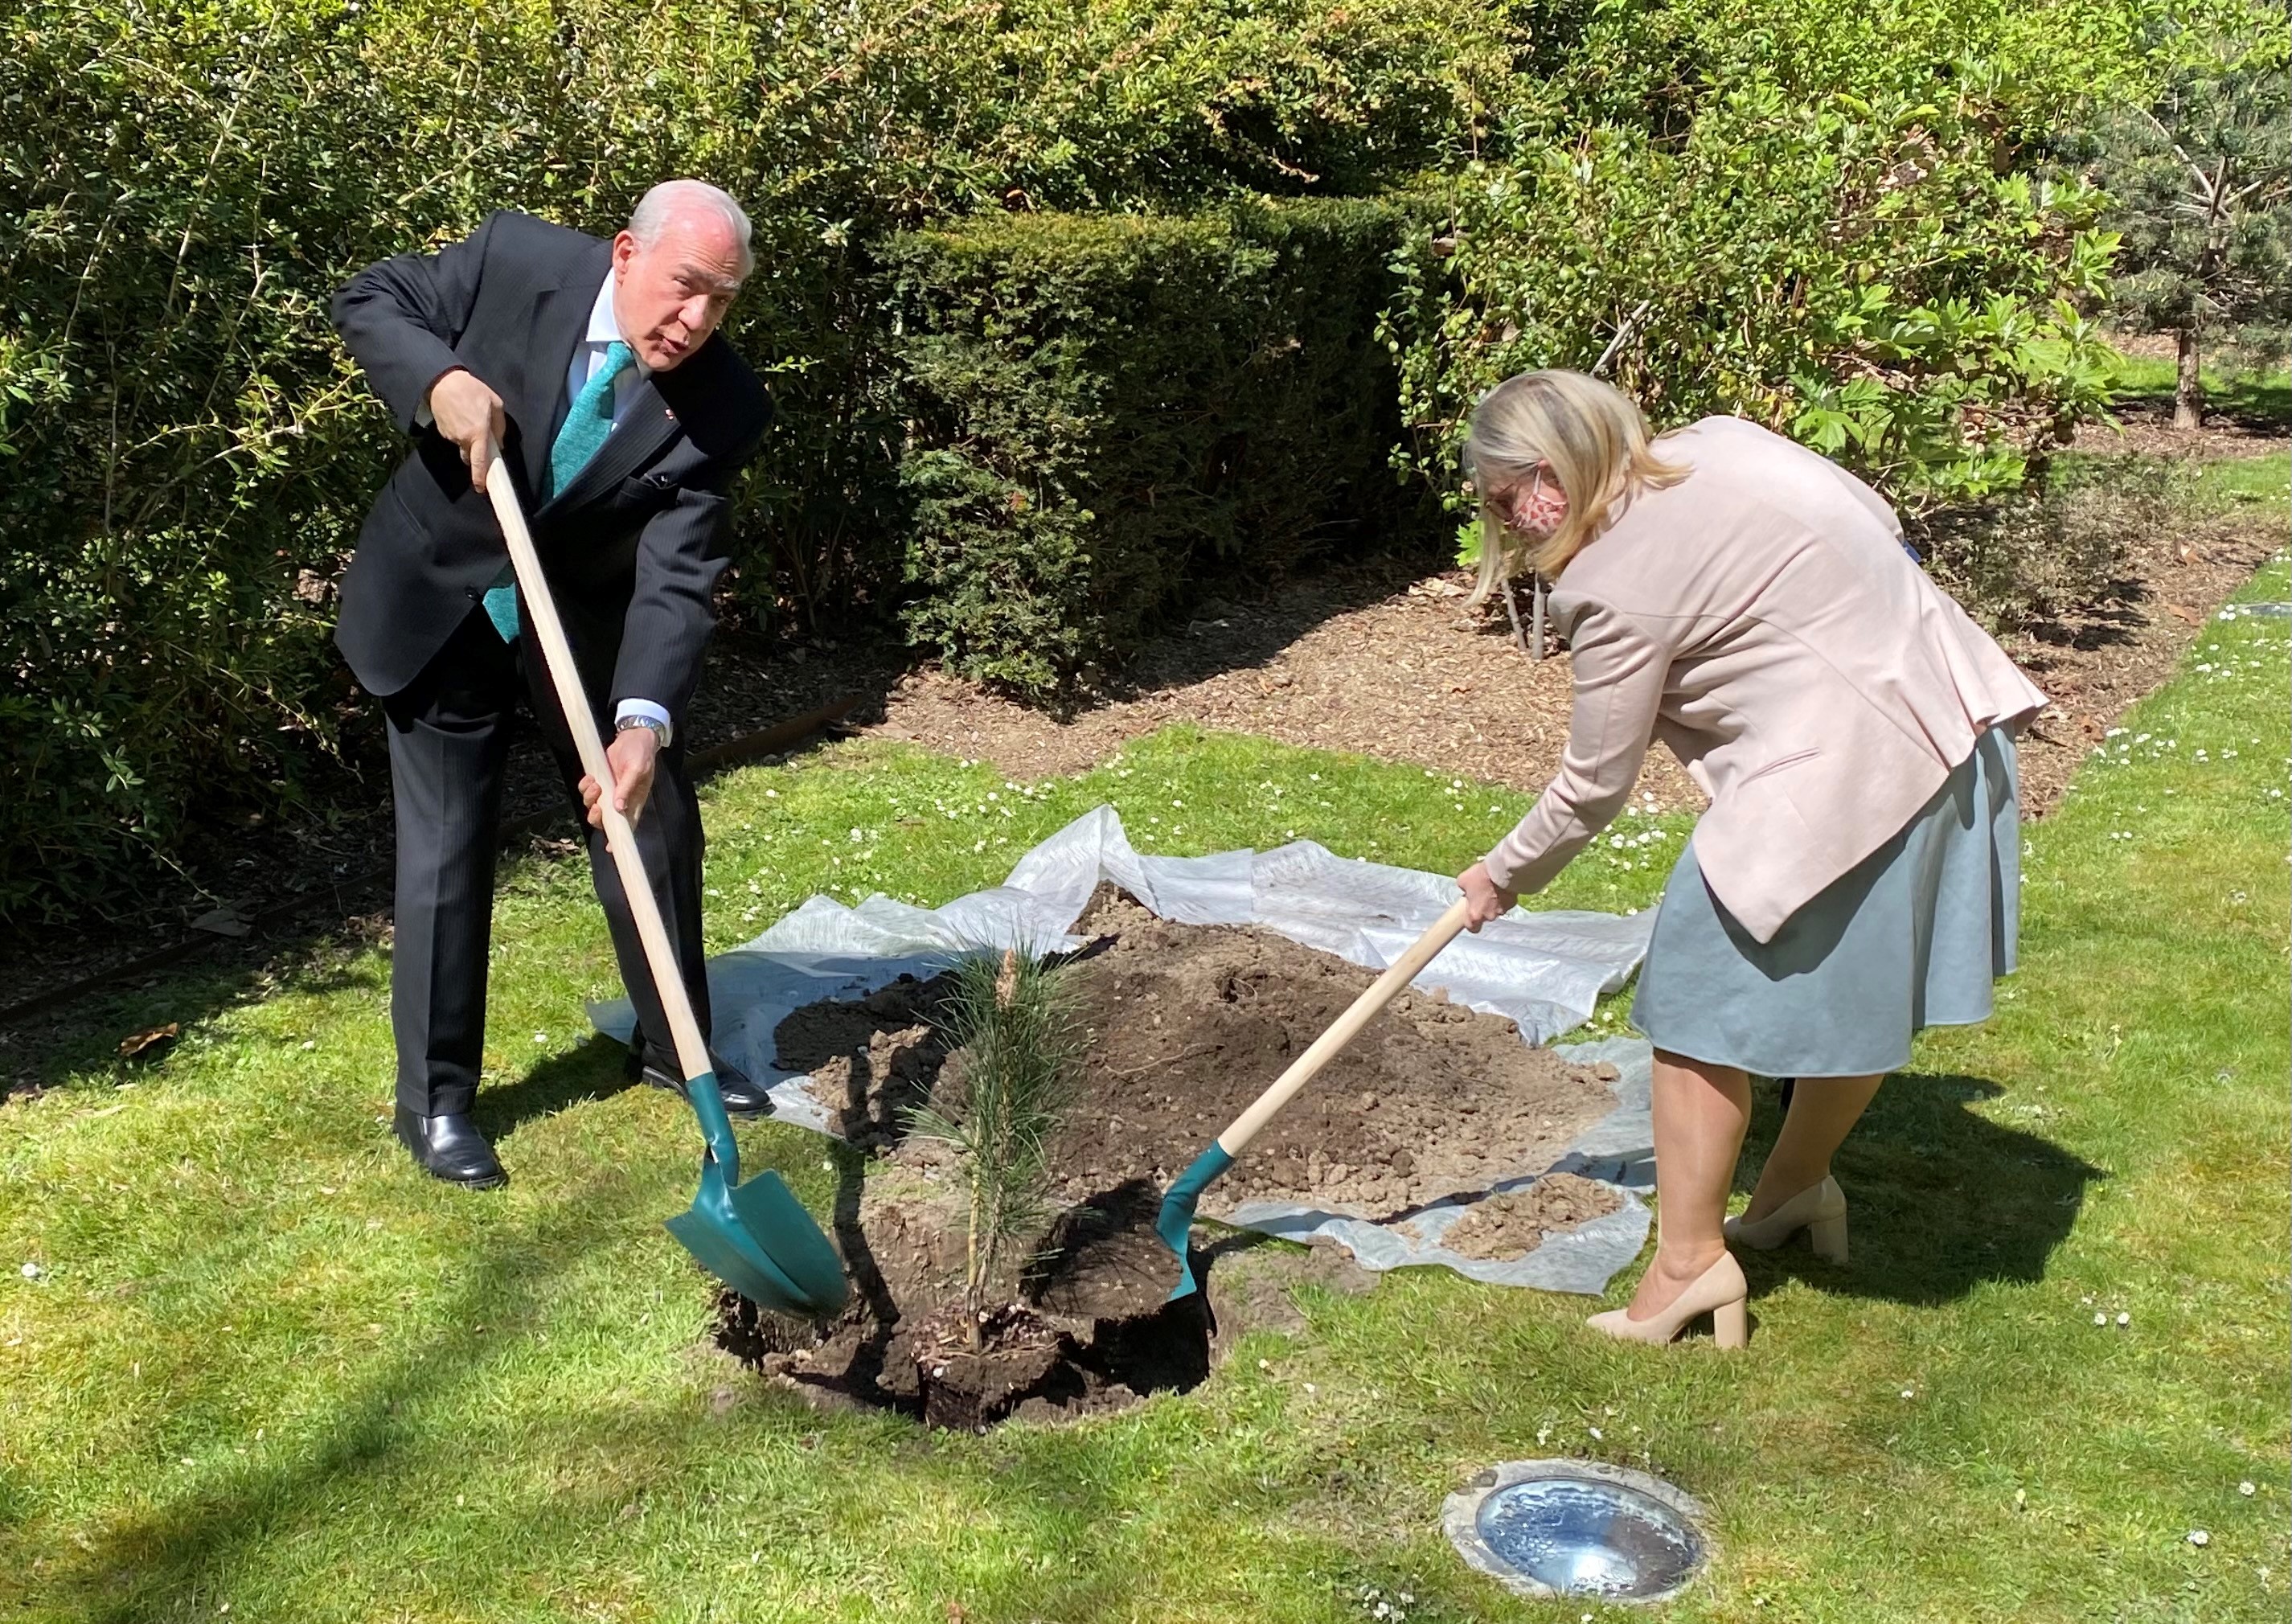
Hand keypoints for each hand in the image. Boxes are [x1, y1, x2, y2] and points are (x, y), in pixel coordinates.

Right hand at [427, 367, 505, 492]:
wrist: (442, 382)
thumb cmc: (472, 390)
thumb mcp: (495, 403)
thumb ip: (500, 426)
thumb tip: (500, 443)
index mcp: (478, 433)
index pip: (479, 462)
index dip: (480, 477)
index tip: (480, 489)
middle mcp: (463, 439)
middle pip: (471, 457)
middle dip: (477, 455)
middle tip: (481, 439)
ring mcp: (450, 436)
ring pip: (462, 447)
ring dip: (468, 440)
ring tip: (470, 419)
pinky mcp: (442, 432)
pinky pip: (454, 438)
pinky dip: (460, 433)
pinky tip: (461, 418)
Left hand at [581, 726, 658, 837]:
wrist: (633, 736)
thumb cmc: (641, 754)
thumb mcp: (637, 770)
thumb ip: (628, 788)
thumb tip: (619, 808)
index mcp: (634, 802)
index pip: (626, 826)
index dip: (617, 838)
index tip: (609, 848)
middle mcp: (620, 800)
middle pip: (604, 819)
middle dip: (597, 816)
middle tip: (598, 805)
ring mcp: (608, 791)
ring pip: (593, 805)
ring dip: (590, 798)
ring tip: (595, 783)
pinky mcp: (600, 780)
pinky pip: (587, 790)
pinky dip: (585, 786)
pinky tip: (591, 777)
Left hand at [1457, 861, 1516, 931]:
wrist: (1501, 870)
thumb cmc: (1480, 877)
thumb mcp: (1462, 880)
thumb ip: (1462, 889)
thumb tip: (1465, 890)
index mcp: (1475, 915)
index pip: (1472, 928)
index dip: (1471, 923)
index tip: (1470, 915)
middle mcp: (1489, 916)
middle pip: (1485, 917)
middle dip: (1483, 908)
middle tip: (1481, 895)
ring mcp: (1502, 911)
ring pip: (1496, 910)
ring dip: (1494, 903)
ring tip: (1492, 889)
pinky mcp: (1512, 903)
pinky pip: (1506, 902)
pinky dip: (1503, 897)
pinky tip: (1501, 887)